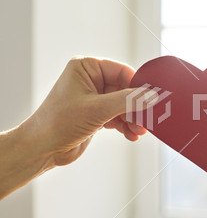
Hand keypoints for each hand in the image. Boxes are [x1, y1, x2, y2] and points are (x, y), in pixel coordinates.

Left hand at [25, 56, 150, 166]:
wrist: (42, 149)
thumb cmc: (58, 123)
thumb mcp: (97, 109)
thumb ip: (127, 101)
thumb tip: (151, 95)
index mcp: (86, 68)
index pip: (122, 71)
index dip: (138, 86)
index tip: (152, 99)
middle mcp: (91, 80)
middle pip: (125, 89)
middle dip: (136, 107)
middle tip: (148, 119)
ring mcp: (94, 98)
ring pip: (124, 104)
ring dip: (133, 119)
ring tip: (139, 131)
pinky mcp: (96, 114)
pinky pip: (118, 116)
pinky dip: (126, 126)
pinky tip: (131, 135)